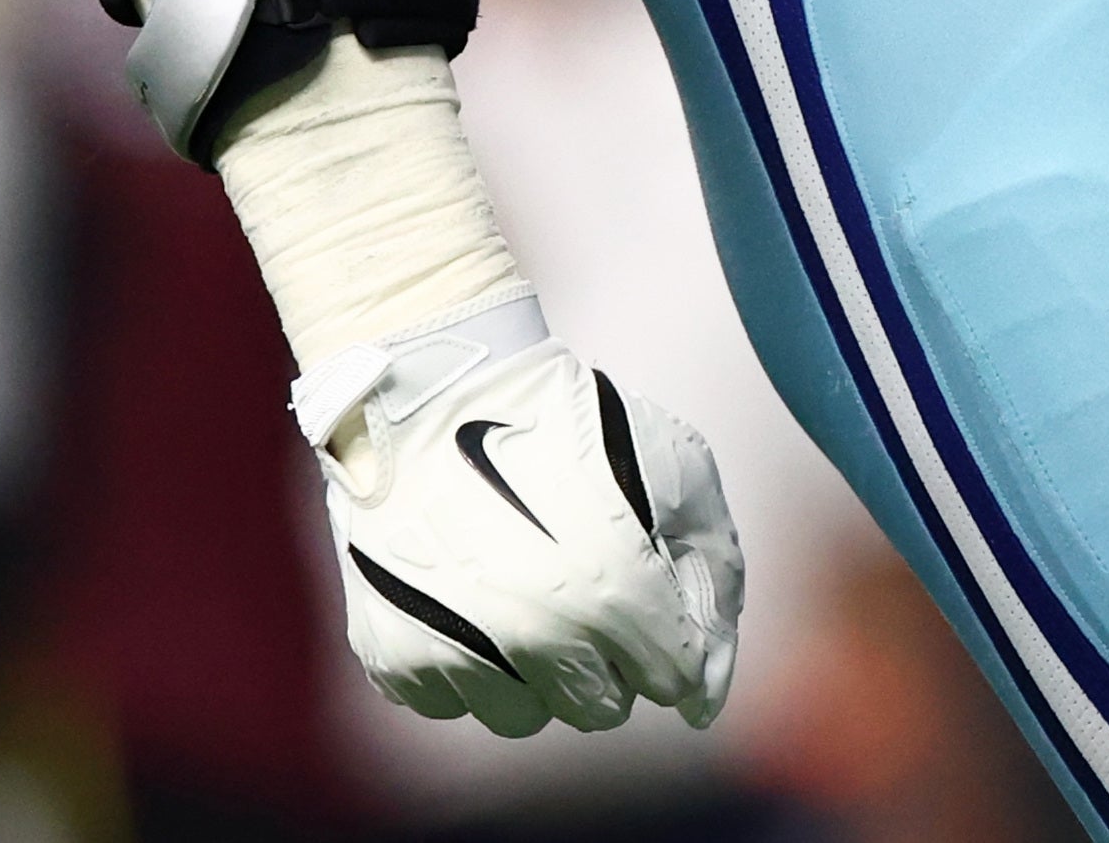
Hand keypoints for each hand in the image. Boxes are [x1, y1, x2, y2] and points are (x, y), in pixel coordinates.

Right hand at [297, 304, 744, 737]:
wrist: (432, 392)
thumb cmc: (564, 422)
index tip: (649, 597)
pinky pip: (452, 702)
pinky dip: (465, 664)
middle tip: (584, 590)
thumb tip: (707, 695)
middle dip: (606, 659)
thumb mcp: (675, 468)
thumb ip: (713, 578)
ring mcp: (459, 652)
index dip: (669, 636)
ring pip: (524, 716)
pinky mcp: (395, 657)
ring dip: (533, 671)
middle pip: (599, 708)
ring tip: (520, 591)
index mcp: (615, 592)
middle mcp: (537, 637)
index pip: (673, 678)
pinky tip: (466, 596)